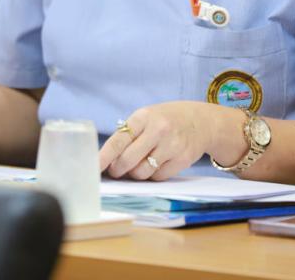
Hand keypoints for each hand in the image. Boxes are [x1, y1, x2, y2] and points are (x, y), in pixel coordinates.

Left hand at [100, 101, 229, 180]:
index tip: (93, 168)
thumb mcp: (146, 117)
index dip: (104, 157)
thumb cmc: (165, 120)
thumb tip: (108, 162)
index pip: (118, 141)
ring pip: (142, 172)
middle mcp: (158, 130)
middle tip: (116, 170)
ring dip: (136, 173)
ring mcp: (172, 145)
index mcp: (143, 117)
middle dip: (118, 170)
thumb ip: (129, 135)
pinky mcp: (182, 160)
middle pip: (128, 161)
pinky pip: (158, 177)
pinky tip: (157, 163)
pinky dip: (153, 175)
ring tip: (140, 163)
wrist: (201, 121)